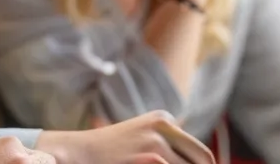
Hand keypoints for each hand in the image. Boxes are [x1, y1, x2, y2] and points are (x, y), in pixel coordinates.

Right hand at [34, 111, 214, 163]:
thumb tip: (205, 161)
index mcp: (163, 120)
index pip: (200, 154)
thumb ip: (167, 146)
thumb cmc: (107, 155)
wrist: (74, 154)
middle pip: (203, 160)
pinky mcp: (152, 160)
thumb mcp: (140, 140)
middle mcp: (163, 127)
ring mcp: (156, 144)